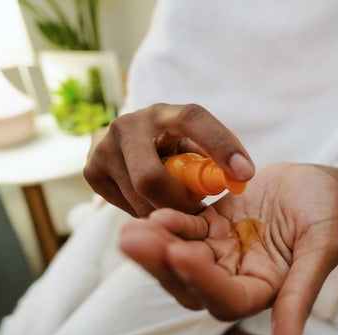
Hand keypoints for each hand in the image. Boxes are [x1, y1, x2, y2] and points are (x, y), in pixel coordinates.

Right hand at [83, 103, 254, 216]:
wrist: (128, 143)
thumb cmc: (173, 148)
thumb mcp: (192, 146)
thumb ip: (210, 160)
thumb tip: (238, 178)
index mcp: (165, 114)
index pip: (194, 120)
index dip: (222, 146)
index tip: (246, 174)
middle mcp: (129, 124)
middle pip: (151, 178)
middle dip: (178, 205)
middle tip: (199, 217)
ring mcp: (104, 147)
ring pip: (138, 199)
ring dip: (164, 211)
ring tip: (177, 207)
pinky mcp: (92, 171)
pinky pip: (125, 207)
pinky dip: (145, 212)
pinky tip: (151, 202)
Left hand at [120, 163, 337, 334]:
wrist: (311, 178)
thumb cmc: (323, 211)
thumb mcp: (321, 249)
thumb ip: (300, 297)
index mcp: (263, 289)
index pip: (227, 299)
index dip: (202, 281)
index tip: (181, 254)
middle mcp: (236, 277)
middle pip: (192, 283)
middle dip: (162, 264)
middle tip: (134, 242)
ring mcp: (219, 252)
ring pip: (181, 256)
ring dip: (155, 246)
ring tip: (130, 231)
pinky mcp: (210, 227)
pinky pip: (186, 228)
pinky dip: (170, 223)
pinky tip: (155, 215)